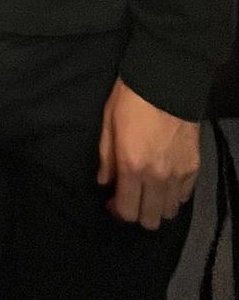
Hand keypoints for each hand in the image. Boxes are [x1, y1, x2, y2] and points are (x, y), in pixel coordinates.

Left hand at [97, 78, 199, 229]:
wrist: (166, 80)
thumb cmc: (130, 98)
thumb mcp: (108, 124)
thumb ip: (106, 158)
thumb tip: (104, 182)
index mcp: (132, 166)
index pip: (127, 211)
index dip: (117, 211)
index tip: (112, 199)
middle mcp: (157, 177)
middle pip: (150, 219)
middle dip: (137, 213)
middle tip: (130, 196)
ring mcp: (178, 174)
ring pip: (169, 212)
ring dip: (157, 206)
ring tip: (148, 190)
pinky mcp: (194, 166)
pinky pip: (184, 196)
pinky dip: (174, 195)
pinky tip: (165, 181)